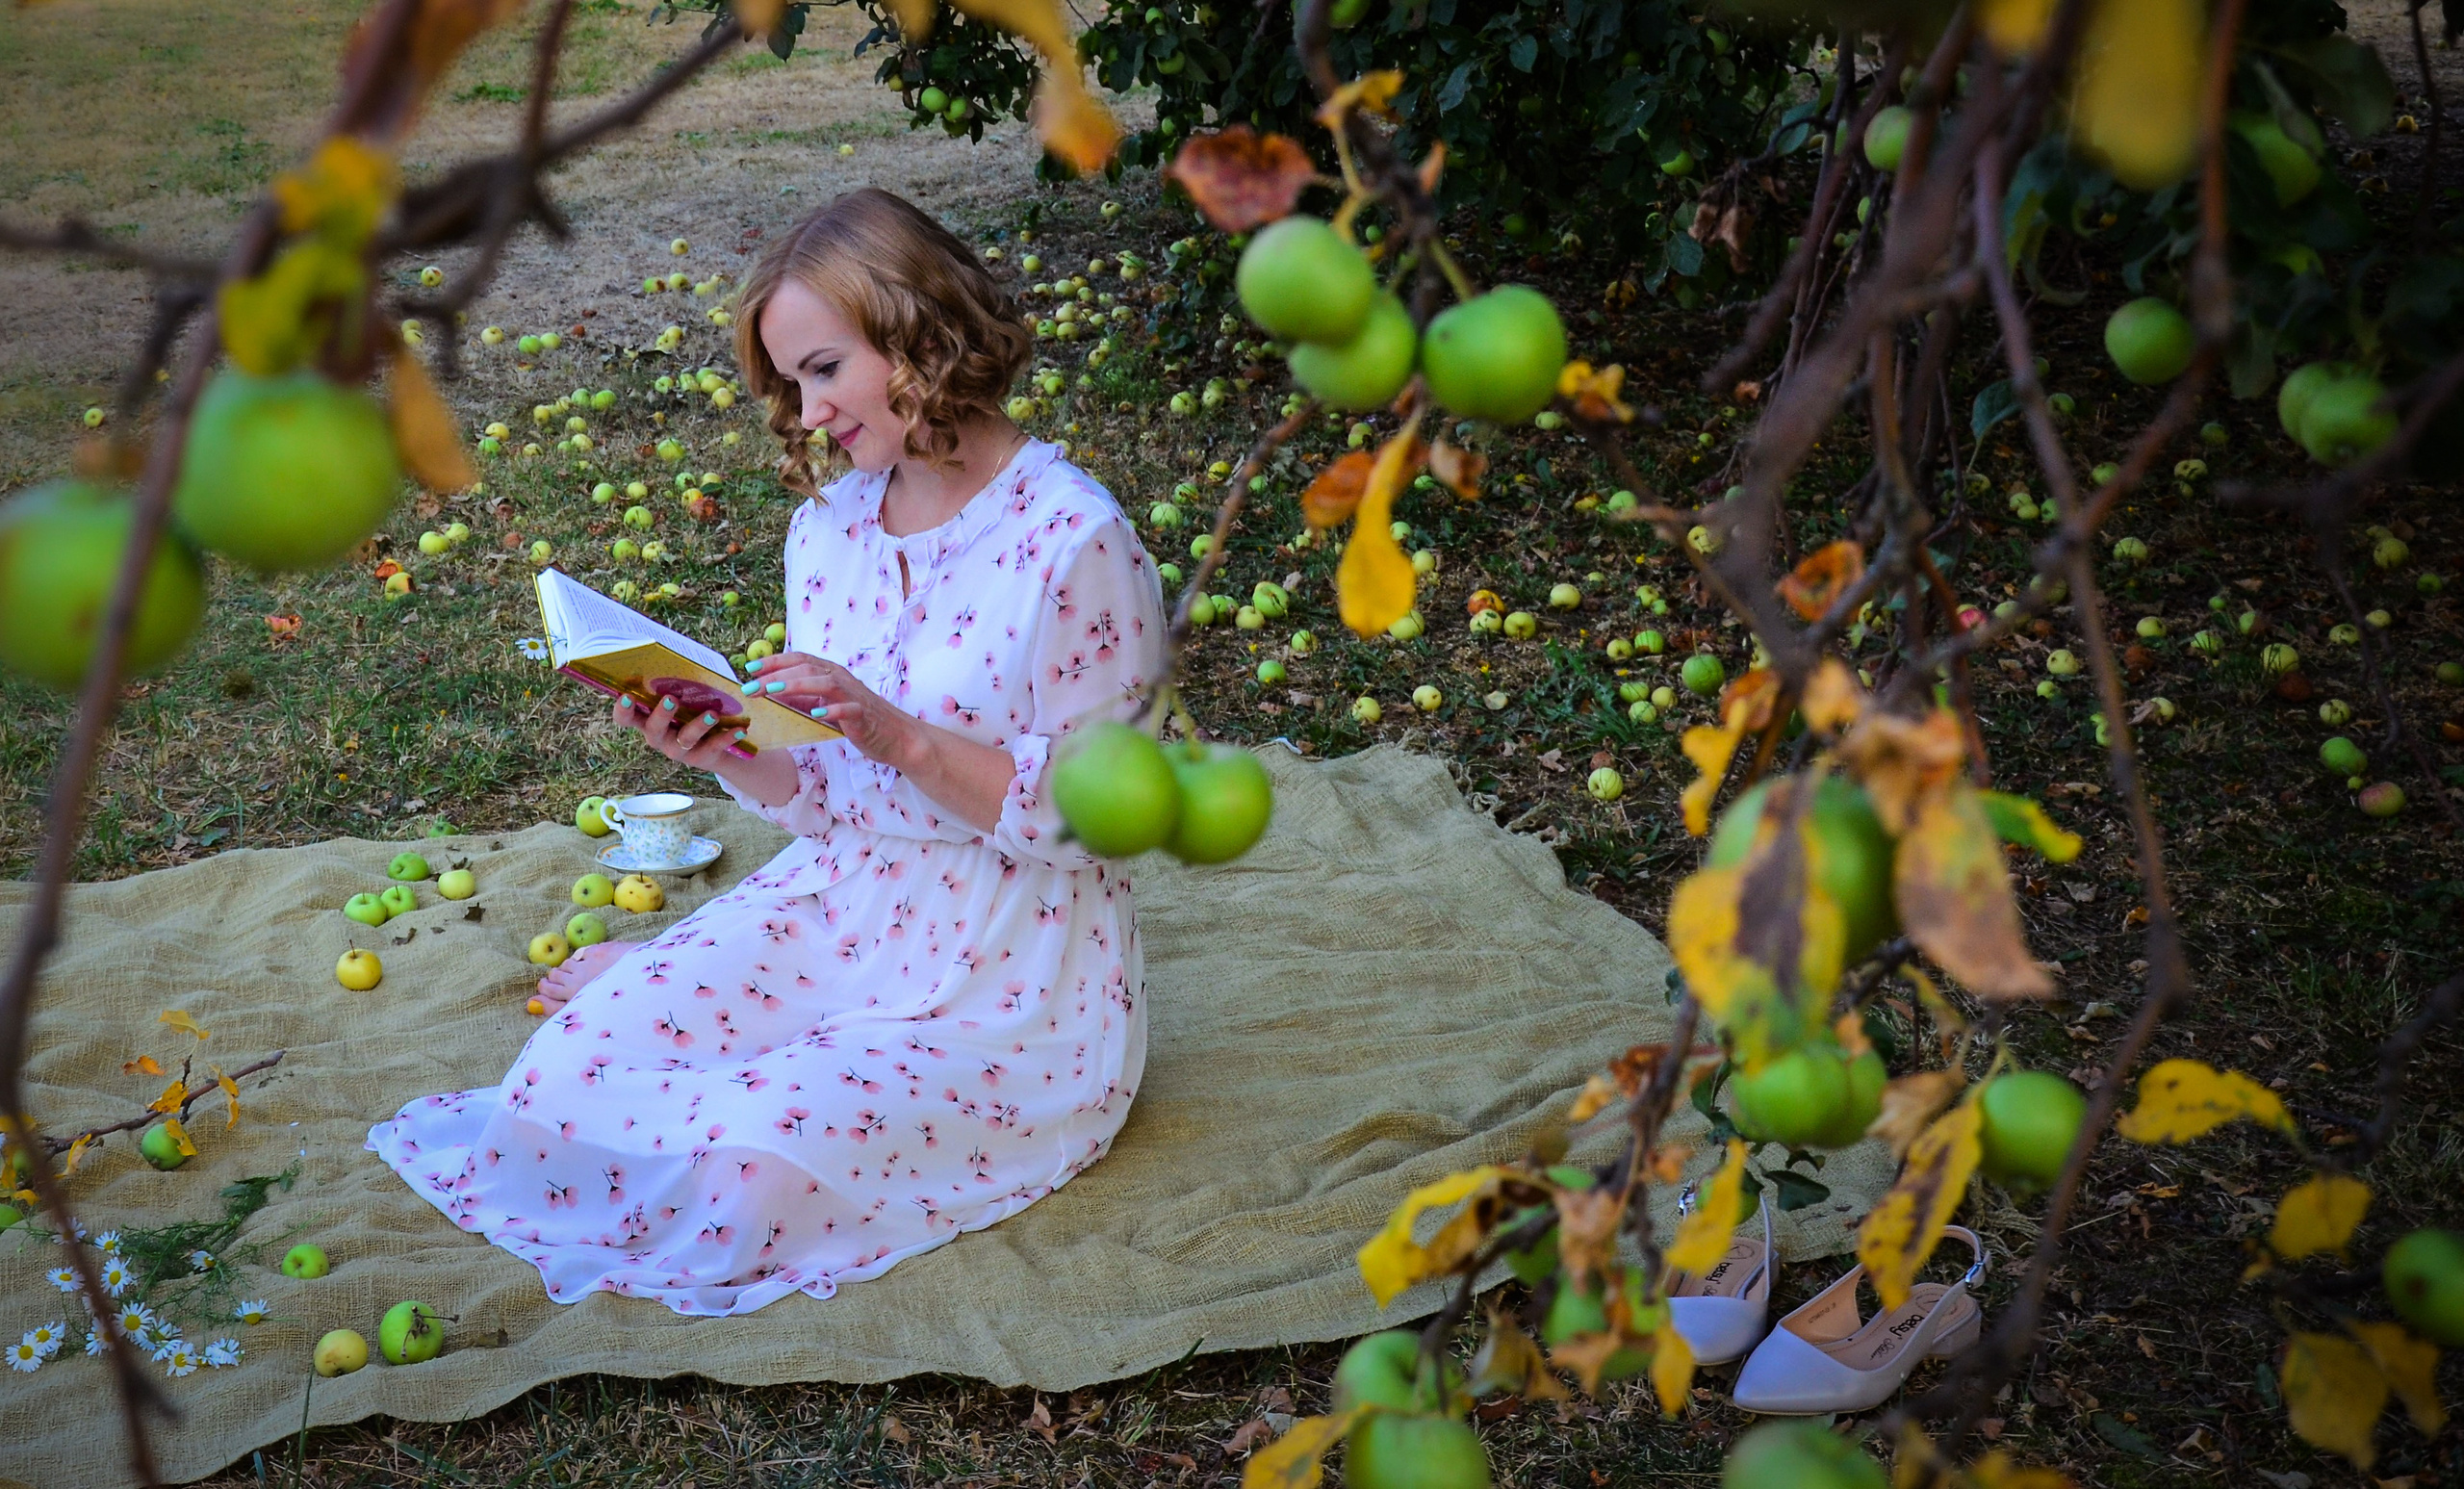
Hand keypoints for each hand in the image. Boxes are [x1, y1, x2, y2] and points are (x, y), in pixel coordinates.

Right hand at [613, 689, 742, 769]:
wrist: (720, 744)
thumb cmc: (694, 710)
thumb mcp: (685, 697)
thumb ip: (677, 684)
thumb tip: (679, 659)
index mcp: (649, 720)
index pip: (626, 719)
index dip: (622, 710)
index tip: (626, 696)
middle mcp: (659, 737)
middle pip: (653, 729)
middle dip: (661, 714)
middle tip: (671, 699)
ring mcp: (679, 750)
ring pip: (684, 740)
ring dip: (697, 725)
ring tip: (712, 714)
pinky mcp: (701, 759)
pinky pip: (713, 748)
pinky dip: (726, 737)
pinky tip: (740, 729)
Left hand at [746, 651, 918, 767]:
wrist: (895, 735)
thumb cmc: (858, 720)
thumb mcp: (824, 707)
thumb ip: (802, 700)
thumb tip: (771, 695)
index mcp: (830, 673)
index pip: (799, 660)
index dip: (774, 661)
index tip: (749, 668)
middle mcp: (841, 679)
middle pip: (806, 668)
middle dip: (775, 675)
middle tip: (751, 686)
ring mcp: (853, 695)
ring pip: (824, 682)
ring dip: (796, 685)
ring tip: (773, 691)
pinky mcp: (863, 715)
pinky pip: (847, 709)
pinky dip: (831, 710)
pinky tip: (816, 714)